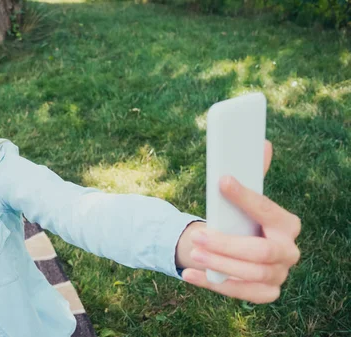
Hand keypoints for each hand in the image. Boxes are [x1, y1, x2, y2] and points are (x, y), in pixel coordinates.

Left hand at [182, 140, 300, 303]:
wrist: (233, 250)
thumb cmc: (237, 220)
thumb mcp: (243, 200)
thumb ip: (252, 175)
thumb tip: (262, 144)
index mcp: (288, 224)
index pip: (268, 211)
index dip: (245, 197)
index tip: (222, 181)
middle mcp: (289, 252)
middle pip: (260, 252)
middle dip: (227, 245)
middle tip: (197, 236)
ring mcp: (278, 276)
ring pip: (250, 274)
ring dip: (218, 263)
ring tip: (193, 252)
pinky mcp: (264, 294)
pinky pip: (238, 292)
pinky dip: (211, 283)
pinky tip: (189, 274)